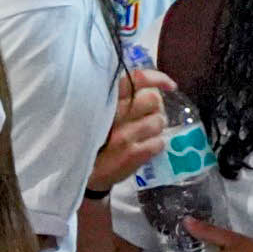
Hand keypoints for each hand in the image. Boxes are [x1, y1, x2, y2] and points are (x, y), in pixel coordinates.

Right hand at [92, 66, 172, 192]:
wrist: (82, 172)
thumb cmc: (93, 135)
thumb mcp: (97, 110)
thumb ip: (118, 96)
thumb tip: (152, 87)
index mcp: (105, 99)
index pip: (137, 79)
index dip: (158, 79)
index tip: (170, 86)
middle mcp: (115, 114)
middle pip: (153, 100)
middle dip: (156, 107)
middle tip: (148, 115)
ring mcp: (125, 136)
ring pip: (159, 121)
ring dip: (156, 127)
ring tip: (143, 133)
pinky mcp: (133, 155)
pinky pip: (159, 143)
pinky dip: (155, 144)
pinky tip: (143, 147)